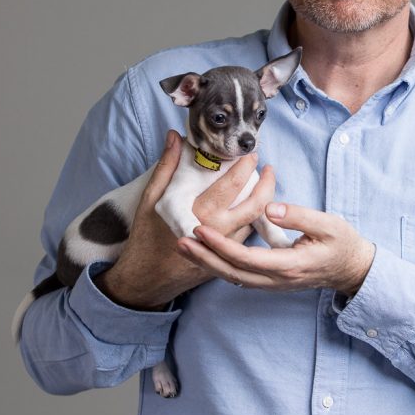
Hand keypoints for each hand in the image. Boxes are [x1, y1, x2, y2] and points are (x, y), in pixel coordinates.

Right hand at [96, 130, 276, 309]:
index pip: (231, 185)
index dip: (245, 167)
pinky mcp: (227, 259)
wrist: (147, 278)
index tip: (251, 154)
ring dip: (265, 201)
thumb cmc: (146, 237)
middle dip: (266, 183)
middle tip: (269, 168)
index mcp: (198, 213)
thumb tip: (175, 136)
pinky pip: (247, 236)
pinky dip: (254, 220)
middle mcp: (217, 231)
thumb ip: (165, 167)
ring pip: (255, 222)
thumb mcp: (150, 199)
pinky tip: (254, 207)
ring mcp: (225, 248)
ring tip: (266, 183)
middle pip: (254, 204)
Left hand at [175, 202, 375, 295]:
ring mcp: (273, 283)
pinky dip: (220, 265)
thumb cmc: (342, 243)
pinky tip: (206, 254)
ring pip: (233, 277)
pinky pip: (240, 276)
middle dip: (204, 258)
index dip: (221, 245)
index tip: (200, 229)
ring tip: (185, 246)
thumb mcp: (328, 224)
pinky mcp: (271, 280)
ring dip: (208, 263)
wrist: (352, 268)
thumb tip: (270, 207)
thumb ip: (299, 216)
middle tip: (179, 241)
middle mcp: (277, 280)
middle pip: (233, 273)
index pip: (247, 258)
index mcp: (289, 265)